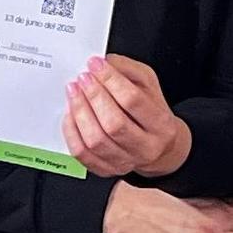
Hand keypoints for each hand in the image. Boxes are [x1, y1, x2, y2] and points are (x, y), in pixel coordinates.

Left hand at [64, 55, 195, 176]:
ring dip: (80, 112)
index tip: (95, 65)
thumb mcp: (148, 85)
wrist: (158, 146)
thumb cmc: (150, 111)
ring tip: (73, 92)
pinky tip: (70, 113)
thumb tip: (105, 62)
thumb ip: (128, 69)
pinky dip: (71, 131)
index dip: (111, 80)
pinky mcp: (106, 170)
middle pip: (114, 124)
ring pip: (96, 140)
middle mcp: (146, 148)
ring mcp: (125, 162)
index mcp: (162, 125)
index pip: (133, 101)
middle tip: (82, 78)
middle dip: (93, 96)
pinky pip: (82, 154)